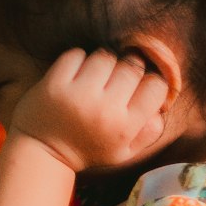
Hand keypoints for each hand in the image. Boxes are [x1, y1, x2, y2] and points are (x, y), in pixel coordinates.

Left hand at [9, 49, 168, 172]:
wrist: (42, 152)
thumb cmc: (88, 148)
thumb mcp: (124, 152)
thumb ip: (149, 131)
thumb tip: (163, 105)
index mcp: (125, 128)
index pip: (157, 86)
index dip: (150, 83)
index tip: (138, 88)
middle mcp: (104, 110)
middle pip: (132, 66)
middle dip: (127, 69)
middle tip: (114, 82)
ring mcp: (78, 95)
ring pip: (105, 56)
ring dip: (102, 63)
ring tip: (94, 78)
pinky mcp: (55, 83)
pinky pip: (77, 54)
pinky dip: (78, 60)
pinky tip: (75, 76)